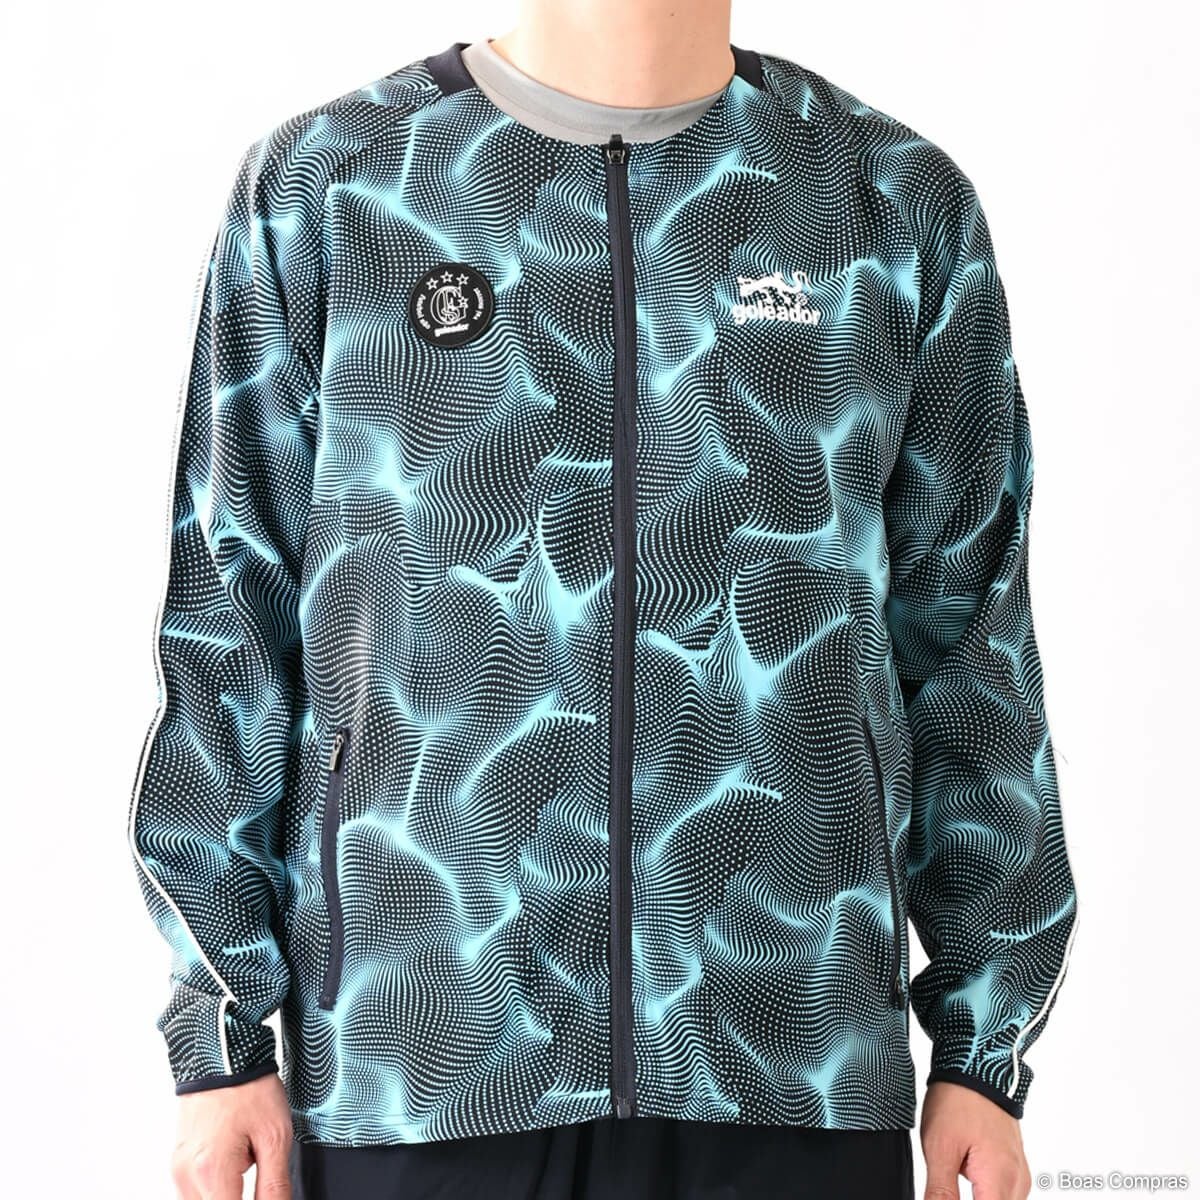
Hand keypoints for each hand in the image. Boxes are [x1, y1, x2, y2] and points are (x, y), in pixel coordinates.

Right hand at [171, 1072, 292, 1199]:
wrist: (223, 1053)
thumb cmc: (250, 1087)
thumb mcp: (275, 1136)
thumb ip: (274, 1186)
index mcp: (211, 1172)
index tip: (267, 1194)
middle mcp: (186, 1176)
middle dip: (239, 1196)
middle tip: (257, 1162)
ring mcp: (178, 1169)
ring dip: (227, 1193)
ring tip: (247, 1156)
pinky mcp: (178, 1161)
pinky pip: (197, 1189)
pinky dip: (218, 1182)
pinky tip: (235, 1153)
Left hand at [920, 1081, 1031, 1199]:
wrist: (975, 1064)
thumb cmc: (958, 1100)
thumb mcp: (939, 1149)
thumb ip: (941, 1193)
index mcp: (1000, 1181)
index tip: (946, 1196)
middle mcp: (1017, 1181)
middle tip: (946, 1187)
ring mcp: (1019, 1172)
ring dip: (980, 1198)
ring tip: (954, 1177)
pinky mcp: (1014, 1165)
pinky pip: (1004, 1193)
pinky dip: (986, 1193)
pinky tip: (965, 1180)